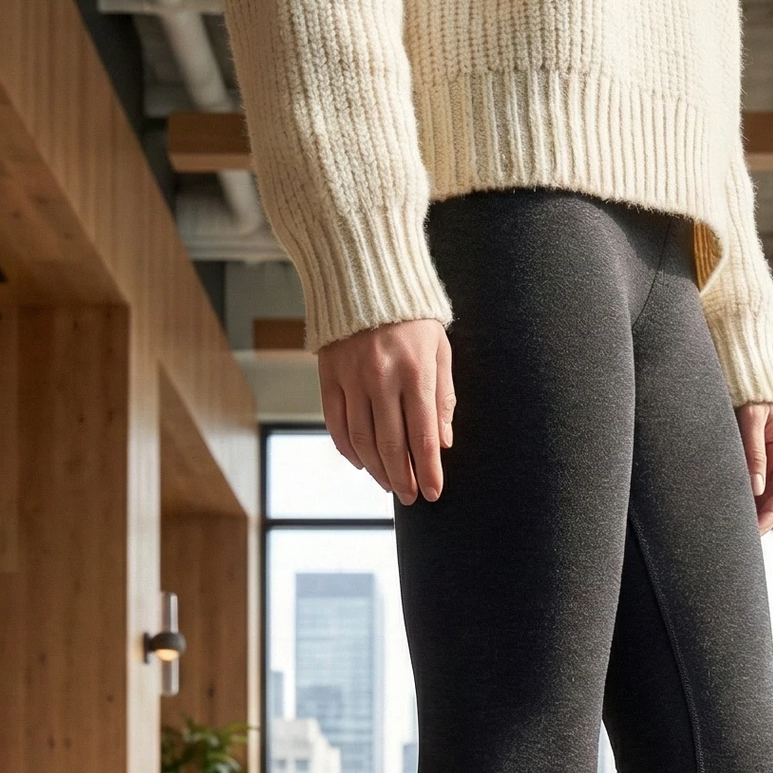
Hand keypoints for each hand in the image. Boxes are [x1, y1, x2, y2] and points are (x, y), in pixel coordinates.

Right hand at [319, 320, 454, 504]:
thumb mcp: (439, 350)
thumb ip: (443, 397)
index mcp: (415, 372)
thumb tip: (443, 443)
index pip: (423, 436)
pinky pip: (336, 424)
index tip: (434, 493)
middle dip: (403, 478)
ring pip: (362, 440)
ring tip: (389, 484)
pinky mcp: (329, 375)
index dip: (429, 471)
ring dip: (376, 470)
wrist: (365, 275)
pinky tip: (361, 463)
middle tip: (411, 497)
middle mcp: (382, 378)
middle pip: (391, 445)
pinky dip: (348, 450)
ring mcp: (351, 378)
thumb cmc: (412, 316)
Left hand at [737, 401, 772, 533]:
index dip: (772, 513)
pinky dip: (750, 500)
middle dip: (764, 518)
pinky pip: (758, 485)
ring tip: (739, 529)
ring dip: (756, 511)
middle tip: (744, 538)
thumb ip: (753, 453)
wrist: (750, 382)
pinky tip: (737, 511)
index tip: (758, 529)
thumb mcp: (752, 420)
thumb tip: (755, 488)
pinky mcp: (761, 459)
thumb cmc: (751, 397)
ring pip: (768, 494)